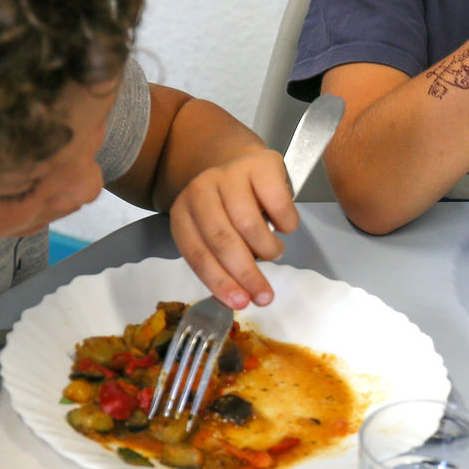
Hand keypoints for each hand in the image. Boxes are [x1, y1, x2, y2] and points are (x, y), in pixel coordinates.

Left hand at [167, 148, 296, 308]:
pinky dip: (285, 225)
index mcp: (183, 212)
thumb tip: (240, 298)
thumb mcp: (218, 233)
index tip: (240, 303)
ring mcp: (230, 174)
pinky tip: (282, 227)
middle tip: (265, 296)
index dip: (219, 281)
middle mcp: (201, 189)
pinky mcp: (261, 165)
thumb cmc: (234, 208)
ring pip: (249, 224)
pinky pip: (278, 205)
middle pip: (222, 240)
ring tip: (273, 252)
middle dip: (246, 274)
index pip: (197, 253)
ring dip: (267, 249)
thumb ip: (222, 260)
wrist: (247, 165)